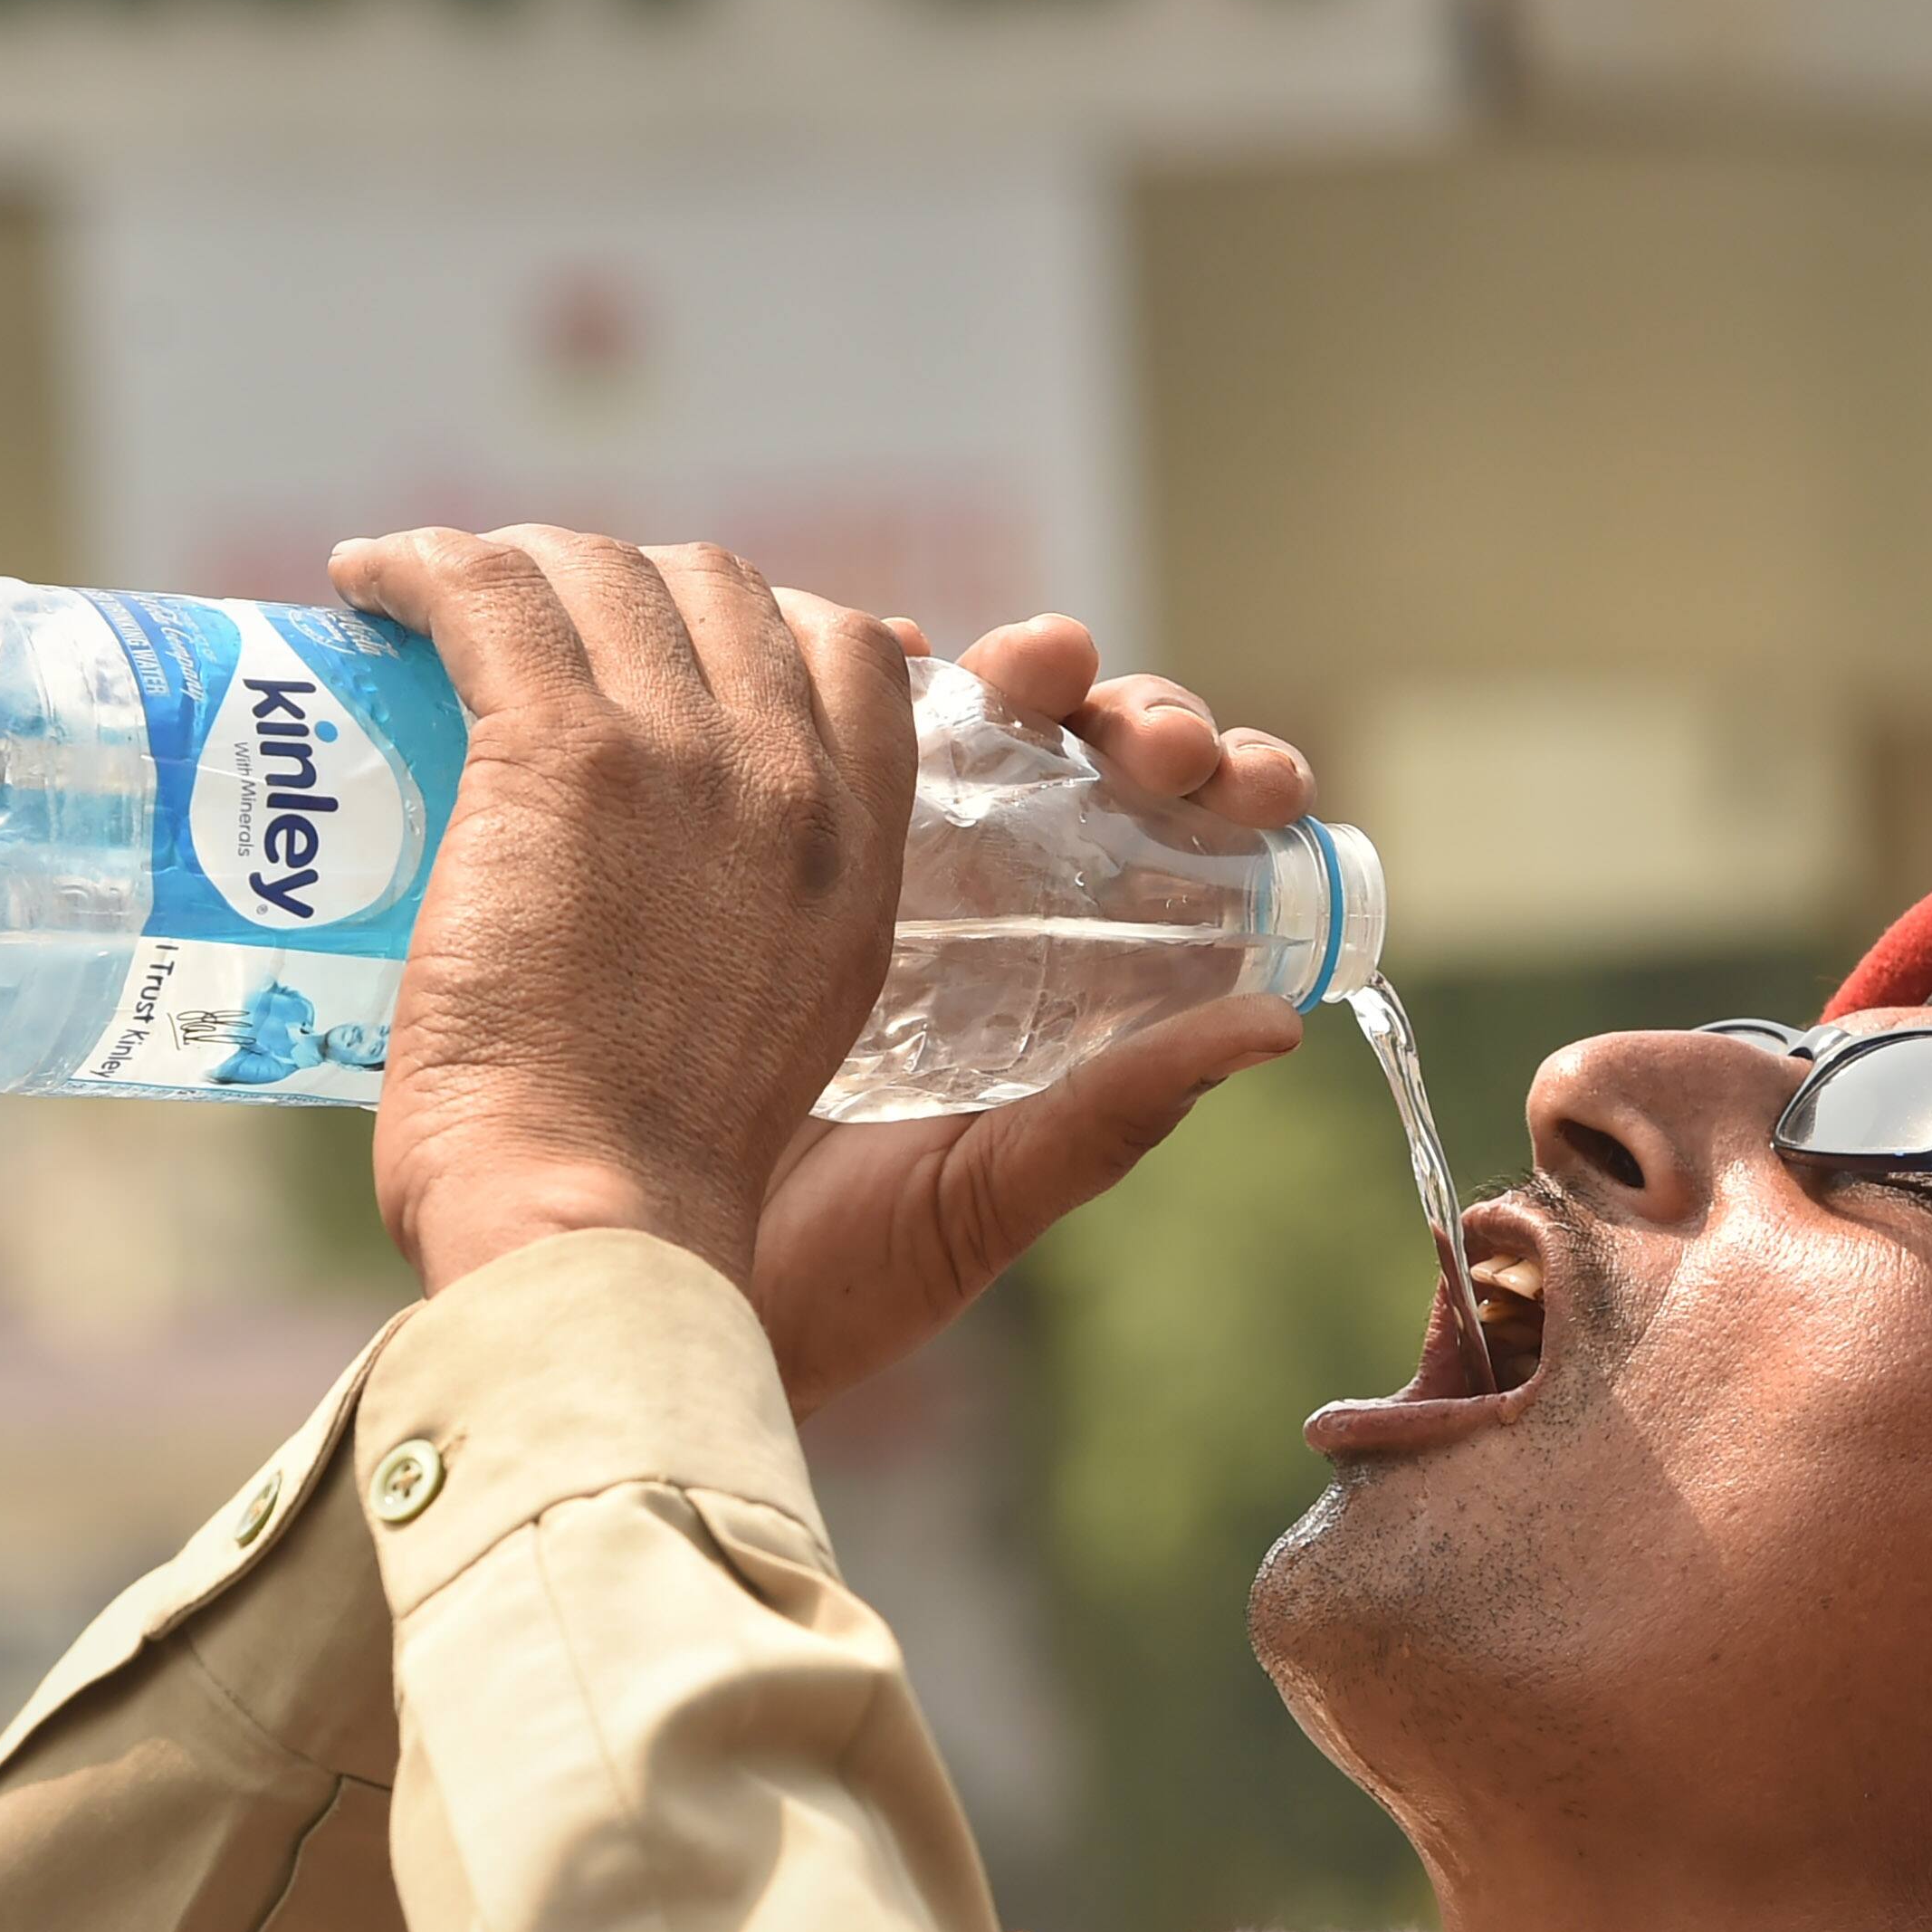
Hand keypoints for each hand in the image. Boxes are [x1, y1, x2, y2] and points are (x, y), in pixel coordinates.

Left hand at [327, 524, 913, 1295]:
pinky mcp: (562, 755)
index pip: (852, 652)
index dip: (755, 619)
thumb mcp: (782, 1038)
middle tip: (515, 629)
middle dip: (613, 582)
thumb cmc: (656, 1181)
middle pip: (716, 588)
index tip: (661, 646)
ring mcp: (683, 758)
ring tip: (427, 599)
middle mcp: (791, 783)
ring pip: (596, 571)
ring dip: (505, 561)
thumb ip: (760, 943)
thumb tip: (677, 918)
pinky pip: (483, 593)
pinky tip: (362, 581)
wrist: (602, 1222)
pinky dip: (416, 566)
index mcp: (859, 858)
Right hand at [746, 612, 1316, 1412]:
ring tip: (1043, 667)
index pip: (1175, 856)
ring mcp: (881, 862)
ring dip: (1025, 672)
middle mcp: (990, 910)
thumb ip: (1117, 1117)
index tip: (1252, 785)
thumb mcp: (988, 1198)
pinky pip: (824, 722)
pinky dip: (861, 664)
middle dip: (1139, 719)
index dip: (1226, 790)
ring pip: (976, 723)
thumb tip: (1279, 1026)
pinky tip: (890, 647)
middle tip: (1154, 743)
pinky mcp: (770, 839)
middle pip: (1091, 764)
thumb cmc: (839, 1278)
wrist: (652, 1284)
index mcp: (1069, 987)